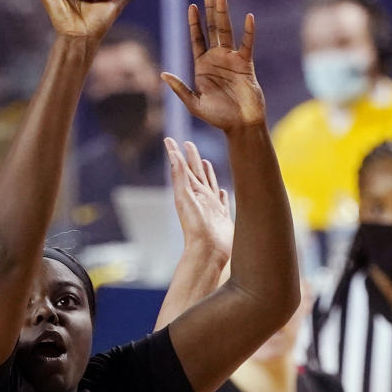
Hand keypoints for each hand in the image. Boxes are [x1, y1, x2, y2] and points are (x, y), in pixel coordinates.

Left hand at [161, 0, 265, 131]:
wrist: (240, 125)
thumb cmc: (217, 117)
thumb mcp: (193, 104)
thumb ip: (180, 88)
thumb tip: (162, 75)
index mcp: (202, 66)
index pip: (197, 39)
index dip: (194, 23)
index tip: (191, 6)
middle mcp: (216, 58)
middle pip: (212, 29)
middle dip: (209, 9)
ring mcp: (231, 59)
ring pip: (227, 31)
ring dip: (224, 13)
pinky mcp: (246, 64)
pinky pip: (247, 44)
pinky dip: (248, 32)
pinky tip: (248, 18)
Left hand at [165, 137, 232, 264]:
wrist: (209, 252)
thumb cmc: (196, 228)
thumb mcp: (186, 198)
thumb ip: (181, 177)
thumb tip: (173, 156)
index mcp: (191, 191)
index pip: (182, 167)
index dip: (177, 153)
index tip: (169, 140)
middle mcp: (200, 197)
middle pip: (197, 173)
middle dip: (192, 158)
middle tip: (189, 143)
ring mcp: (212, 207)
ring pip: (209, 184)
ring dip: (207, 173)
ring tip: (206, 162)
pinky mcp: (222, 217)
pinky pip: (221, 201)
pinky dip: (221, 194)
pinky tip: (222, 191)